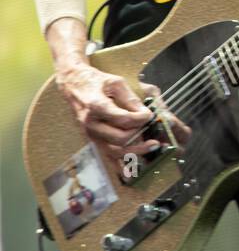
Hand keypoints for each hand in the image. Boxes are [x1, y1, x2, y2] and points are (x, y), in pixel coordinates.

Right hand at [55, 64, 190, 169]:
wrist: (74, 85)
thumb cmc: (96, 81)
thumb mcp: (115, 83)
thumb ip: (131, 99)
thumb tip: (146, 115)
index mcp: (96, 106)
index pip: (123, 119)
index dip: (141, 120)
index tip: (150, 116)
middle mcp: (91, 124)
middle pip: (120, 139)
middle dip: (140, 135)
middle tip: (151, 128)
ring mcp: (91, 134)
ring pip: (115, 151)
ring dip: (135, 151)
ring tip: (152, 145)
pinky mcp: (93, 140)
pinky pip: (107, 156)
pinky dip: (120, 164)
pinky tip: (133, 168)